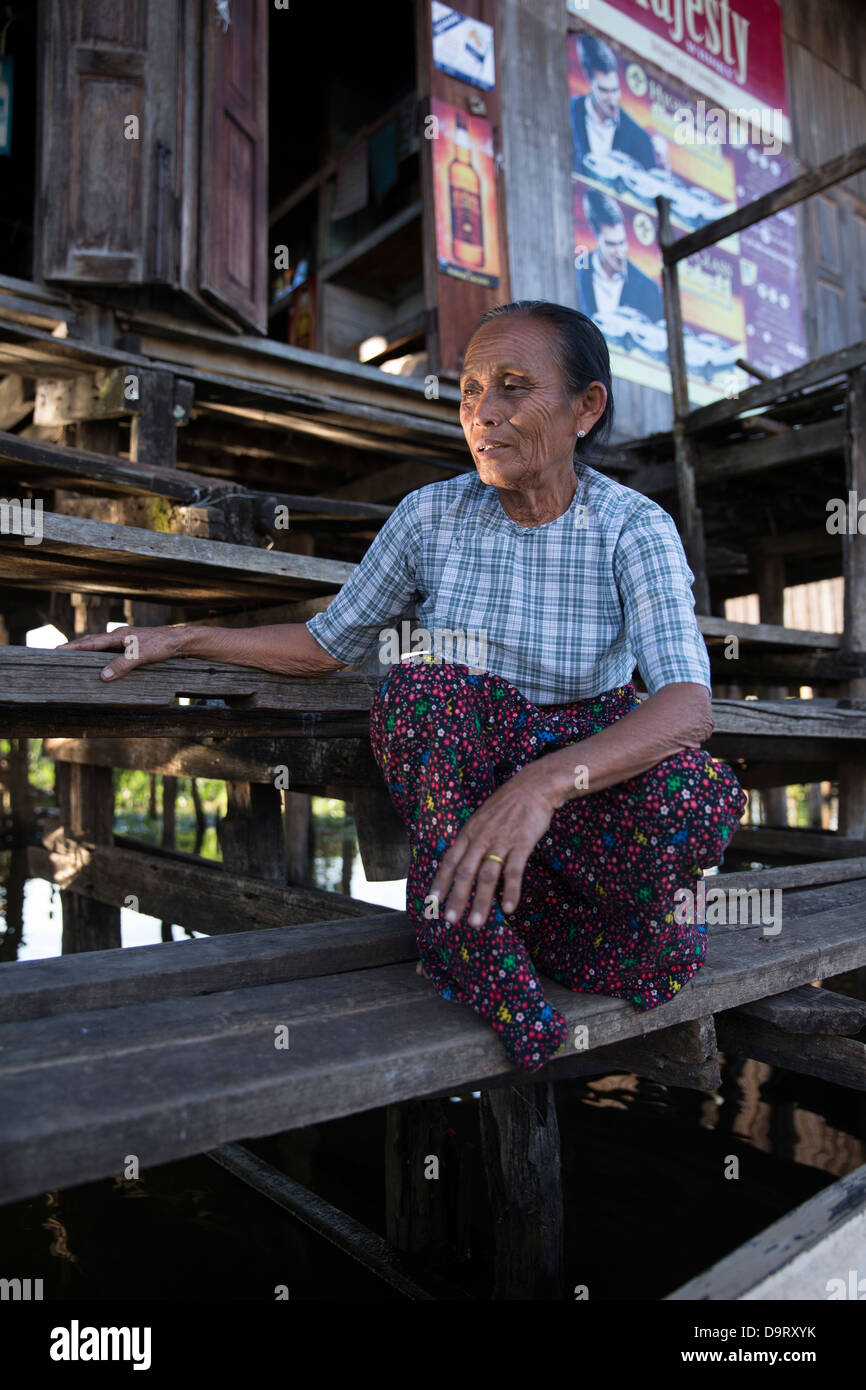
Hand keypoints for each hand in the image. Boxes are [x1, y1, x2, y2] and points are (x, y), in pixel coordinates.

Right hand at [58, 624, 188, 680]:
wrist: (180, 641)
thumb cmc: (162, 645)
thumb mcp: (141, 656)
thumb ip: (122, 665)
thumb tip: (102, 676)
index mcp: (117, 636)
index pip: (90, 642)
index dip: (73, 647)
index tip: (57, 650)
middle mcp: (119, 636)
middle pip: (92, 641)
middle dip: (76, 647)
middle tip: (59, 653)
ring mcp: (125, 640)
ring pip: (101, 646)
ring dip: (88, 651)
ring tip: (75, 658)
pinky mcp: (132, 646)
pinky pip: (110, 650)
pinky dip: (101, 655)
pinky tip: (100, 662)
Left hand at [428, 766, 556, 929]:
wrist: (533, 786)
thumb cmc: (508, 805)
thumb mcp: (482, 819)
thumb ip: (473, 840)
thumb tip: (463, 862)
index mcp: (469, 833)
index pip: (450, 861)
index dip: (440, 882)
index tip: (432, 902)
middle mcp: (481, 839)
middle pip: (465, 872)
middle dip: (457, 897)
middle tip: (451, 920)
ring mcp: (501, 841)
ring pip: (487, 876)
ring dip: (481, 901)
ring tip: (475, 922)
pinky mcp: (522, 844)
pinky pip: (514, 871)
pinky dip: (511, 891)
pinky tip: (508, 908)